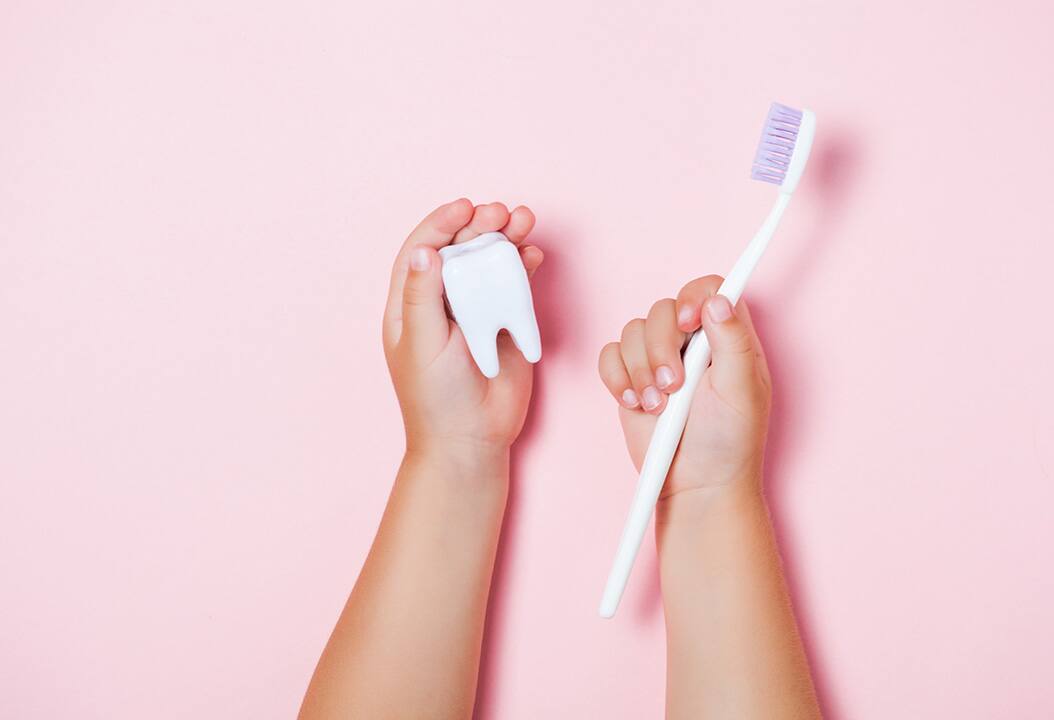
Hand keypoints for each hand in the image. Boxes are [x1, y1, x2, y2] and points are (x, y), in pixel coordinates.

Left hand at [383, 199, 543, 462]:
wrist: (472, 439)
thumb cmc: (436, 398)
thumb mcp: (421, 345)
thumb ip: (422, 297)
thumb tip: (423, 251)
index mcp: (411, 304)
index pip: (422, 251)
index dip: (441, 225)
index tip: (463, 207)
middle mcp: (443, 301)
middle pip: (460, 249)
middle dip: (479, 225)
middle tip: (500, 212)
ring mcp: (475, 310)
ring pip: (489, 263)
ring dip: (506, 238)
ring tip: (523, 220)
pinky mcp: (504, 323)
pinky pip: (514, 286)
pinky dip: (524, 267)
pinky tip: (532, 254)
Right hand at [598, 275, 771, 497]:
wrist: (695, 484)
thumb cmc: (729, 442)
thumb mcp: (741, 391)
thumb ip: (734, 342)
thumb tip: (719, 299)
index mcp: (727, 337)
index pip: (710, 289)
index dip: (694, 296)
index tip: (689, 322)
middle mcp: (692, 341)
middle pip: (663, 309)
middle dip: (661, 347)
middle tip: (673, 385)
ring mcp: (658, 357)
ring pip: (633, 330)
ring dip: (640, 369)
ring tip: (657, 406)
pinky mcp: (630, 377)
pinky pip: (609, 355)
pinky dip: (617, 378)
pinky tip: (635, 403)